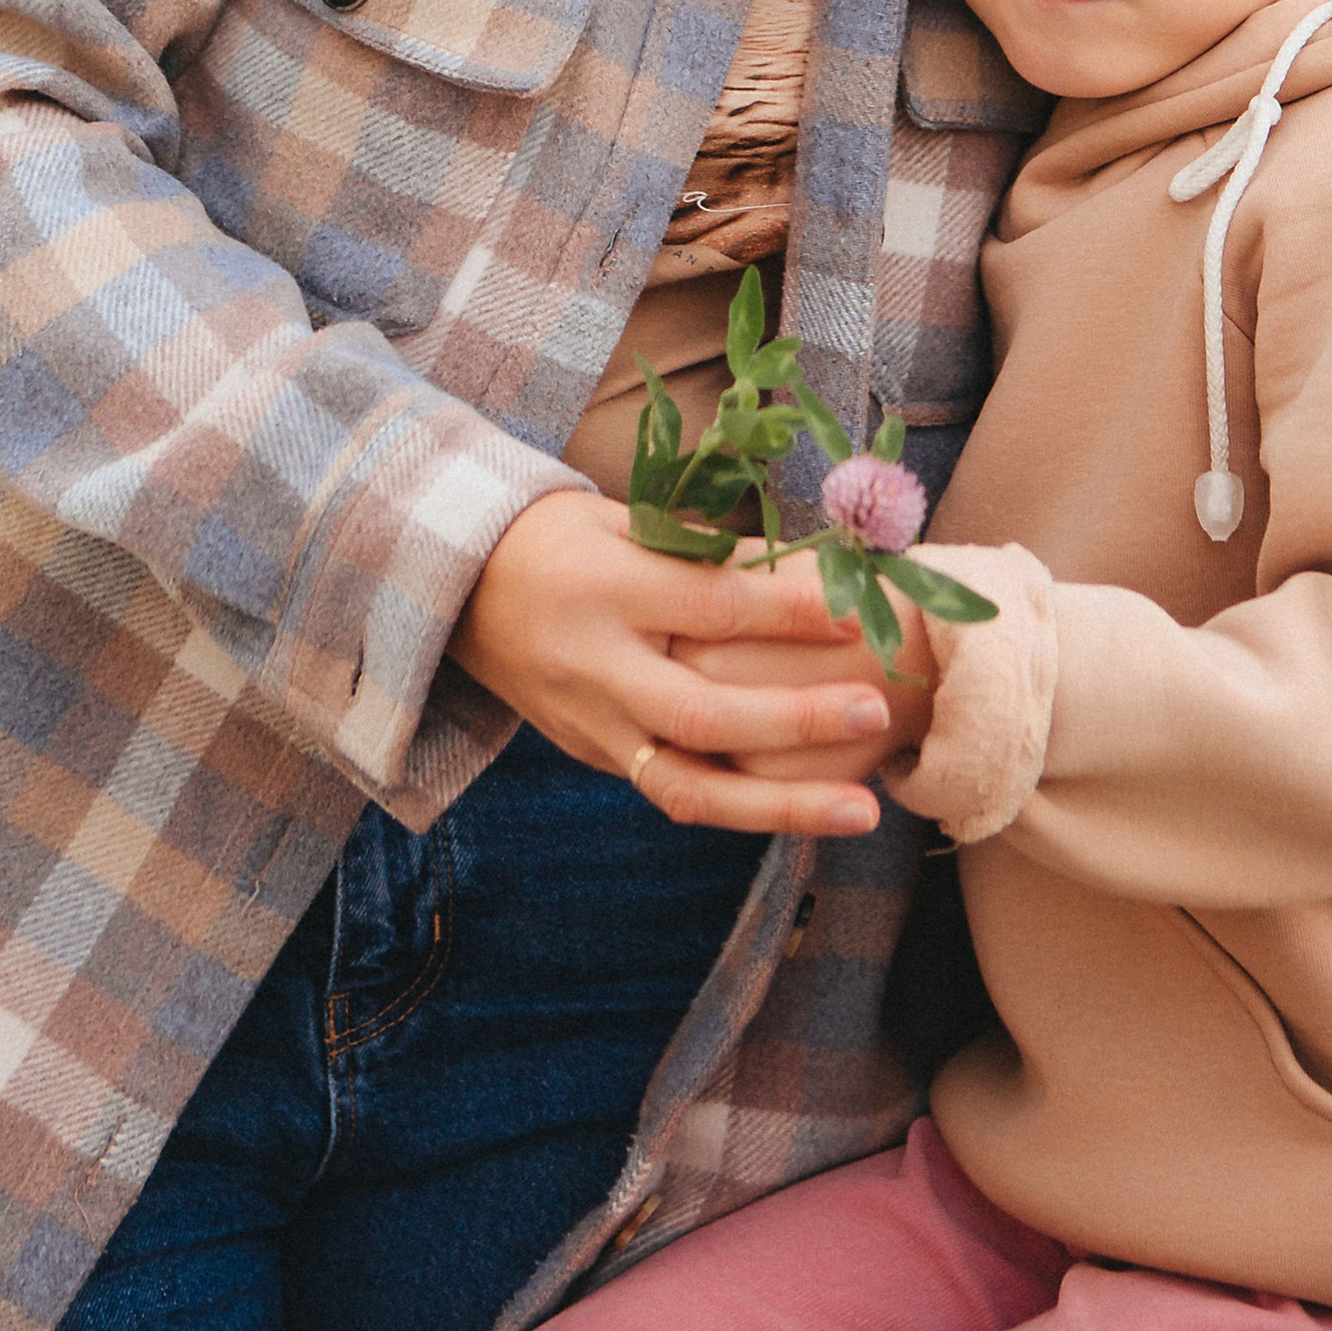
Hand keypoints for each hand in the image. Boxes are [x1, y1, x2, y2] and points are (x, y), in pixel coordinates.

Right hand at [450, 490, 891, 836]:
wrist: (454, 588)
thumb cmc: (555, 536)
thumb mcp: (622, 519)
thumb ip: (707, 551)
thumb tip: (808, 568)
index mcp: (605, 588)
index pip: (711, 606)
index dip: (789, 612)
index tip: (859, 612)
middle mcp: (596, 667)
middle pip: (704, 713)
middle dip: (797, 720)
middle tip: (877, 713)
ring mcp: (592, 726)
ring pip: (690, 786)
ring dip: (783, 806)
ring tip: (864, 810)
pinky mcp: (593, 757)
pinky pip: (673, 792)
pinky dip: (742, 808)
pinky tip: (807, 811)